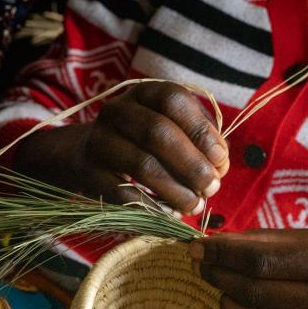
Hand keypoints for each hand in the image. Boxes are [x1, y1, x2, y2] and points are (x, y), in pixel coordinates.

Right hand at [14, 82, 228, 214]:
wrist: (86, 155)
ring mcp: (99, 142)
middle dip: (192, 164)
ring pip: (142, 165)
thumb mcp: (170, 130)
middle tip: (212, 188)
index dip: (201, 131)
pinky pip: (123, 194)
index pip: (174, 100)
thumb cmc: (142, 143)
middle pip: (158, 133)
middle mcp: (117, 111)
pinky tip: (171, 215)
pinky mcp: (90, 174)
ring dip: (176, 190)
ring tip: (195, 206)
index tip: (221, 160)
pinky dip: (152, 207)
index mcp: (143, 93)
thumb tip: (220, 166)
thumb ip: (198, 142)